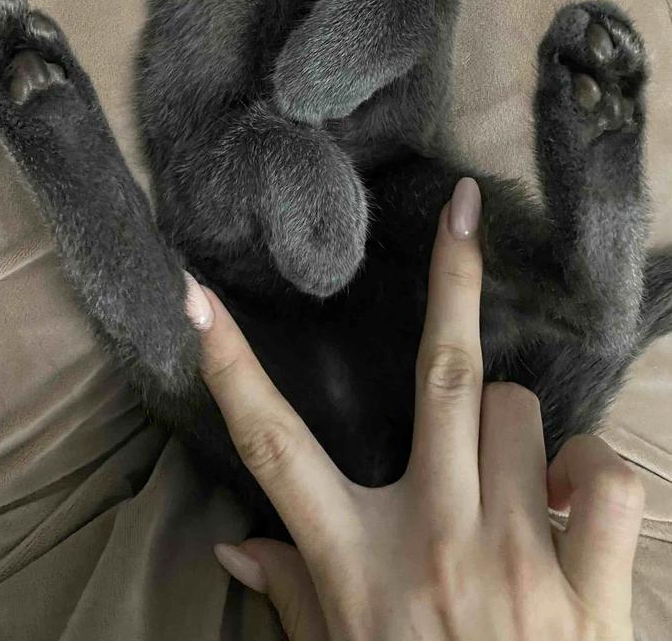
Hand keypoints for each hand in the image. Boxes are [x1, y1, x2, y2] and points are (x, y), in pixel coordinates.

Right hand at [185, 178, 643, 639]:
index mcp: (358, 565)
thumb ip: (296, 599)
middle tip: (463, 208)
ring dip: (518, 424)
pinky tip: (575, 497)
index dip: (231, 368)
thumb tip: (235, 551)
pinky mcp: (594, 596)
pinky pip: (610, 480)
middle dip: (451, 279)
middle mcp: (435, 546)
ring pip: (527, 416)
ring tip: (511, 475)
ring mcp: (520, 565)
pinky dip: (596, 472)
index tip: (196, 297)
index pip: (274, 449)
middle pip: (443, 377)